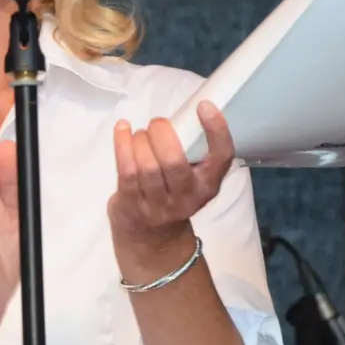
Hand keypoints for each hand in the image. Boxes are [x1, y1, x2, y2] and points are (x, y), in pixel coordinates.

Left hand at [109, 100, 234, 251]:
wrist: (153, 238)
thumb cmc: (173, 193)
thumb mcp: (193, 177)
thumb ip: (192, 152)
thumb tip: (182, 113)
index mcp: (208, 185)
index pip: (221, 157)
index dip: (217, 130)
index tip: (205, 105)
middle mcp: (187, 198)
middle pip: (174, 163)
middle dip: (163, 134)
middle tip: (158, 122)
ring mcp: (158, 205)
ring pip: (148, 168)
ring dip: (141, 141)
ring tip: (141, 133)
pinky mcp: (132, 206)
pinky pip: (126, 172)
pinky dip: (122, 145)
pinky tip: (122, 129)